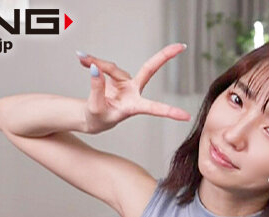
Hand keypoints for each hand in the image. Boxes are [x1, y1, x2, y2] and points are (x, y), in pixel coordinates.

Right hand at [76, 43, 190, 133]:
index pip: (153, 108)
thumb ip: (97, 88)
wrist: (92, 117)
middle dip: (165, 56)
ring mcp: (126, 82)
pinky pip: (104, 66)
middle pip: (149, 69)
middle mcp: (134, 92)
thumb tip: (95, 69)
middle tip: (181, 46)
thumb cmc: (98, 118)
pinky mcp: (116, 76)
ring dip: (98, 62)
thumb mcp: (96, 108)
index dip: (169, 112)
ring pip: (112, 68)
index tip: (186, 116)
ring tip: (82, 58)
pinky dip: (93, 61)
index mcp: (134, 106)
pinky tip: (82, 58)